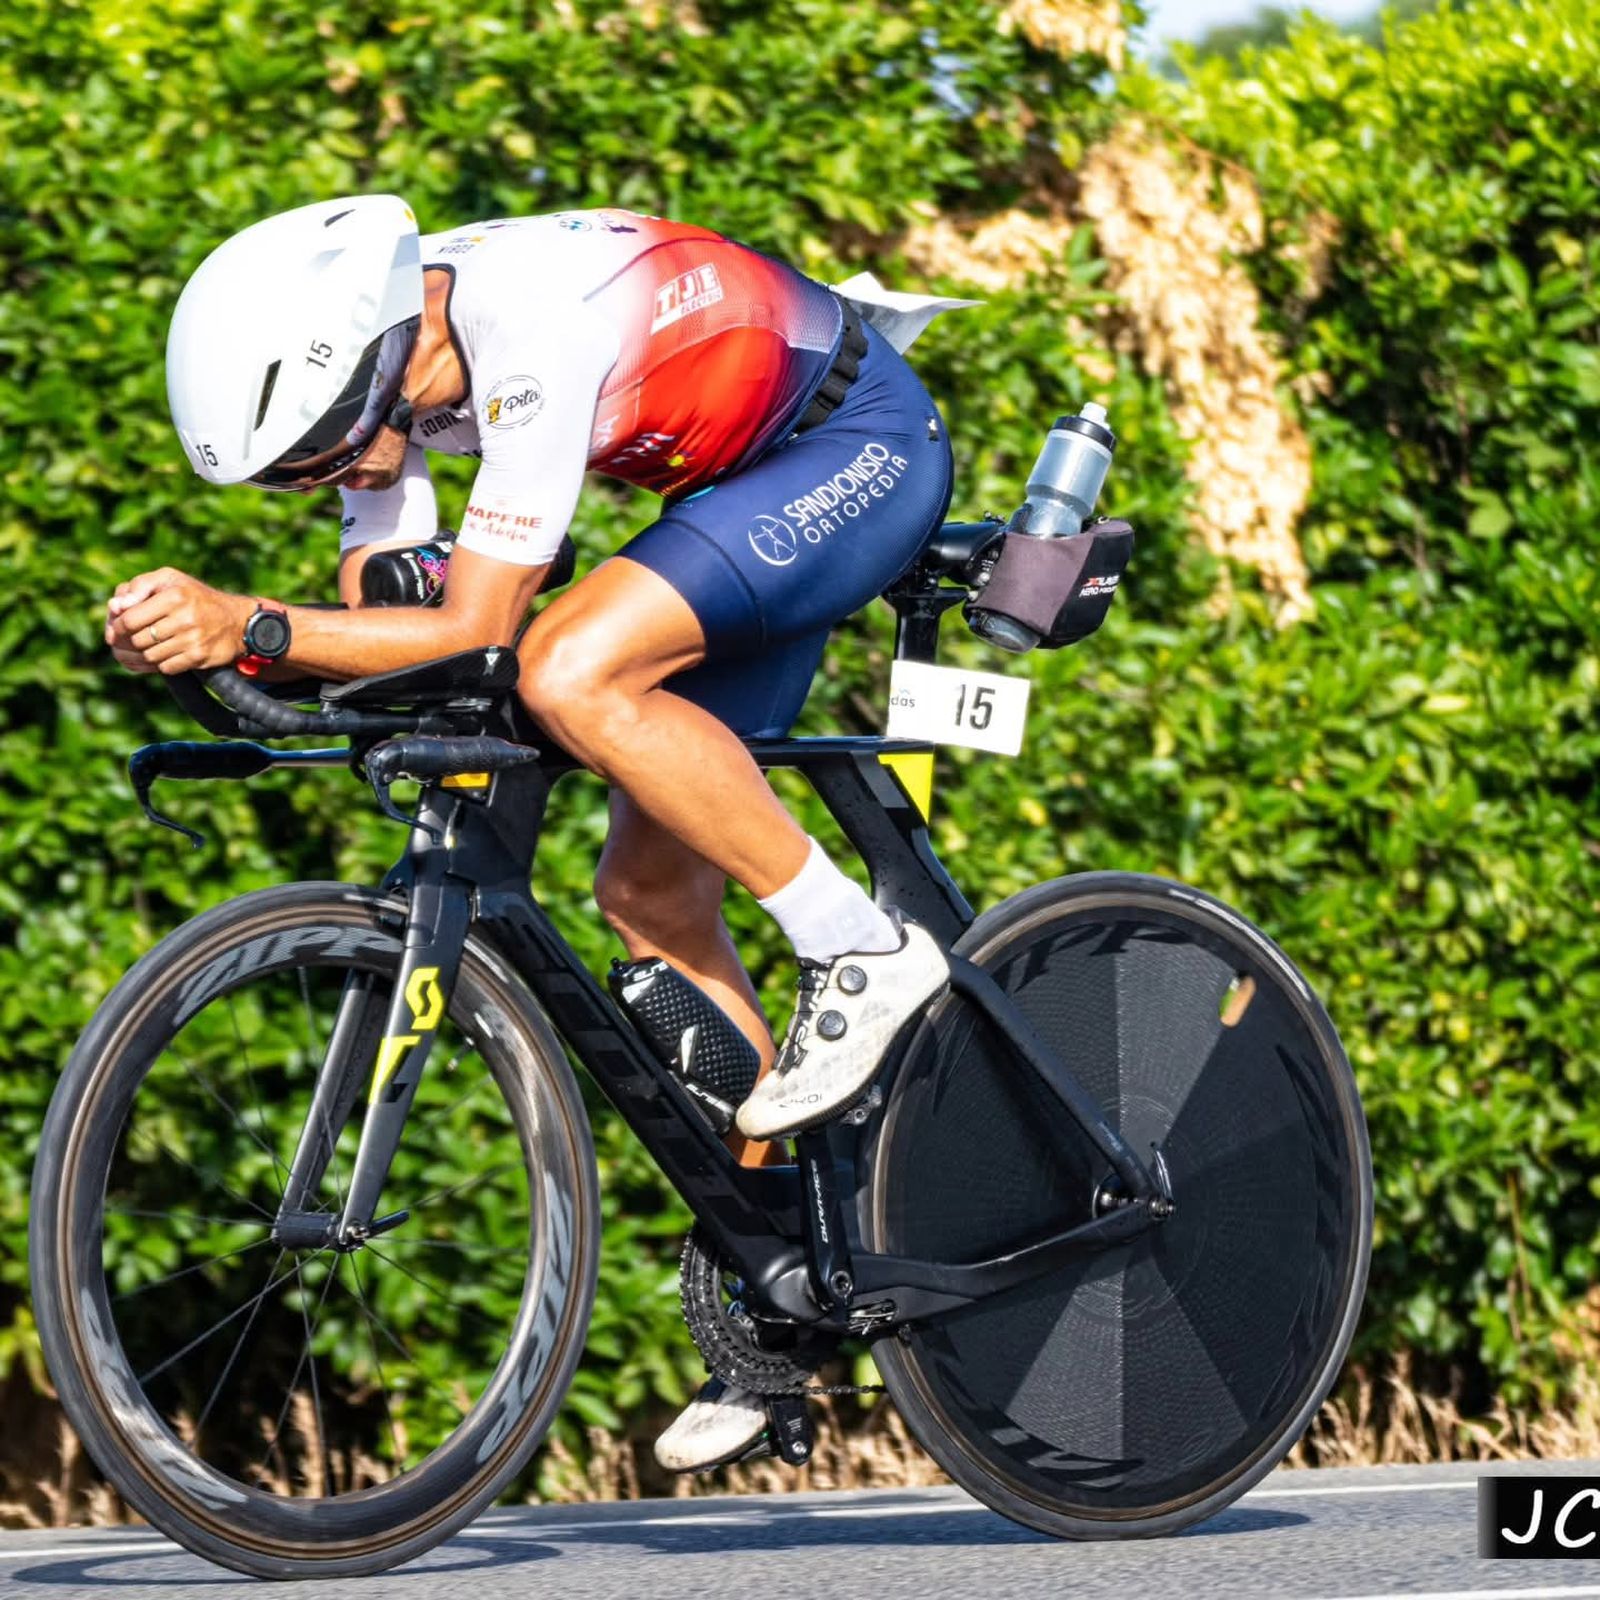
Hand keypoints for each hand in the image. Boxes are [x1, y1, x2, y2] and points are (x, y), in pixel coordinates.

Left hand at [105, 568, 253, 675]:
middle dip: (127, 642)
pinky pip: (166, 668)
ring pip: (150, 656)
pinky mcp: (199, 657)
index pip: (129, 619)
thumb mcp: (169, 580)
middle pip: (137, 640)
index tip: (119, 627)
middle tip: (127, 640)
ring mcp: (193, 639)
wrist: (236, 621)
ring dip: (141, 655)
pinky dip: (159, 664)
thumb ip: (139, 586)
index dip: (118, 626)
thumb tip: (114, 606)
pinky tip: (159, 656)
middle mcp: (185, 617)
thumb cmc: (195, 597)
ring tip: (141, 648)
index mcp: (174, 596)